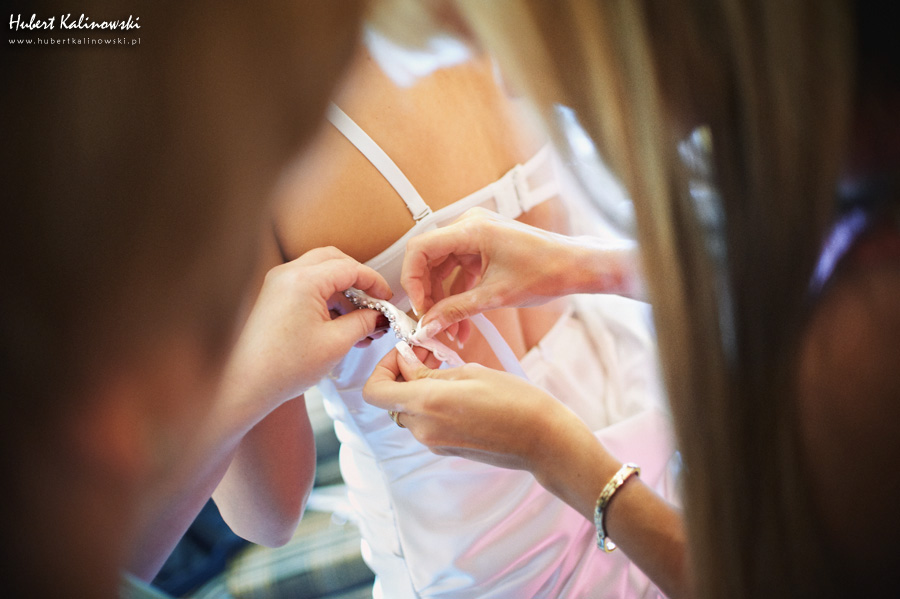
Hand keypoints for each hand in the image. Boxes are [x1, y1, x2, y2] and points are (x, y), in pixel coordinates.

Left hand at [224, 246, 391, 417]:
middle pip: (334, 260)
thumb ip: (363, 322)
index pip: (349, 268)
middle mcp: (287, 274)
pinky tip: (341, 325)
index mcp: (303, 280)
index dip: (374, 282)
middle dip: (358, 280)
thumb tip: (379, 315)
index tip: (387, 299)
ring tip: (361, 323)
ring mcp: (278, 284)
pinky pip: (307, 286)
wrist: (246, 384)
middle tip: (374, 302)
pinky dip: (327, 299)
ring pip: (320, 273)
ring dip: (343, 291)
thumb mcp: (336, 343)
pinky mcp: (274, 296)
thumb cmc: (285, 366)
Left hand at [362, 342, 595, 474]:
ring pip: (407, 411)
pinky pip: (425, 423)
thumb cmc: (515, 400)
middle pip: (390, 400)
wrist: (543, 440)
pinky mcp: (446, 449)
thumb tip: (405, 363)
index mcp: (426, 404)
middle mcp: (423, 428)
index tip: (404, 351)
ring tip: (446, 368)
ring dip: (416, 389)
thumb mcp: (470, 372)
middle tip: (428, 353)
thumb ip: (429, 371)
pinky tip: (457, 389)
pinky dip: (430, 404)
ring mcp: (434, 443)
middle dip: (402, 374)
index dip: (382, 367)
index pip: (374, 391)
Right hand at [402, 207, 639, 340]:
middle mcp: (470, 227)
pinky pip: (460, 271)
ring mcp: (476, 236)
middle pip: (429, 260)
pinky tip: (461, 324)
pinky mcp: (483, 248)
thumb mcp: (496, 296)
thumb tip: (429, 324)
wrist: (575, 267)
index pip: (420, 248)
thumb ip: (457, 310)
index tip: (418, 308)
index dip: (412, 280)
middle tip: (430, 323)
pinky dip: (458, 296)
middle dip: (429, 295)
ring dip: (444, 301)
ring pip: (443, 270)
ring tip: (450, 332)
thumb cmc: (546, 271)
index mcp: (471, 229)